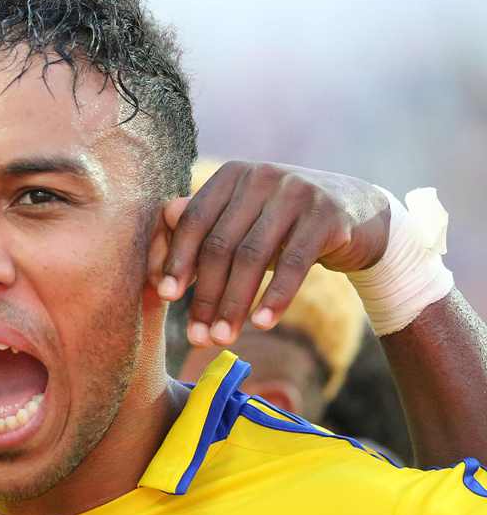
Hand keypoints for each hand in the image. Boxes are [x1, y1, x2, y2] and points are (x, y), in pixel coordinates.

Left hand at [147, 161, 390, 346]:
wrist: (359, 213)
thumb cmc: (283, 224)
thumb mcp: (242, 222)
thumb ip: (202, 231)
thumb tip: (155, 255)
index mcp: (231, 176)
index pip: (194, 221)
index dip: (177, 259)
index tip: (165, 297)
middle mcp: (260, 177)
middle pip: (221, 244)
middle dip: (205, 294)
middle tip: (198, 336)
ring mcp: (296, 192)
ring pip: (252, 257)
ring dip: (234, 303)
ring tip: (222, 338)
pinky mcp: (327, 215)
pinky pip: (295, 263)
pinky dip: (275, 296)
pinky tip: (262, 324)